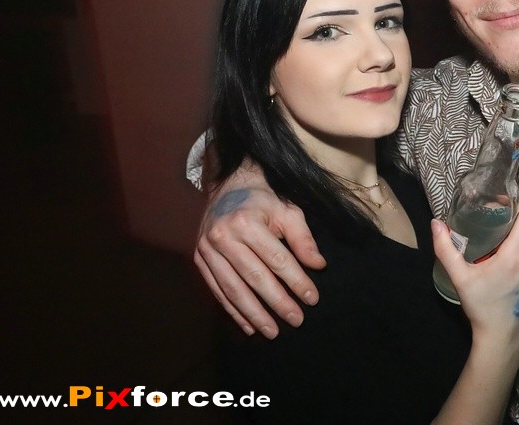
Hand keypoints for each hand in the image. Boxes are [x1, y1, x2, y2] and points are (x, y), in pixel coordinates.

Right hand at [194, 172, 325, 338]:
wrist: (228, 186)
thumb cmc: (263, 201)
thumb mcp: (288, 211)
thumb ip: (303, 239)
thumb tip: (318, 265)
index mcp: (246, 223)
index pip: (277, 259)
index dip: (296, 281)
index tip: (312, 299)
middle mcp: (223, 237)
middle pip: (255, 277)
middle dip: (277, 302)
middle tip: (296, 320)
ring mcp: (207, 249)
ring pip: (233, 289)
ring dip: (253, 314)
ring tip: (272, 331)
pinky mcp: (199, 259)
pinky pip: (217, 290)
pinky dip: (233, 310)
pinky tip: (249, 326)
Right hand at [432, 200, 518, 342]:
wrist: (502, 337)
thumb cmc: (482, 307)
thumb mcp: (460, 278)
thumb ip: (446, 249)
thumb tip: (436, 223)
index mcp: (516, 254)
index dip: (517, 202)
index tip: (502, 198)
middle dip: (511, 220)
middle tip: (492, 218)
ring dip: (516, 236)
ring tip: (496, 237)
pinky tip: (505, 255)